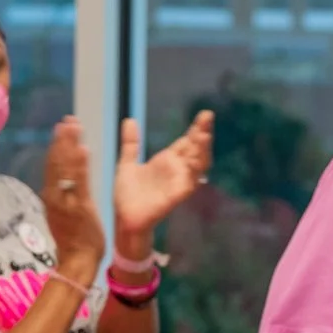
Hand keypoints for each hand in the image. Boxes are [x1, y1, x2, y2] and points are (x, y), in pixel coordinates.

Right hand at [41, 117, 106, 284]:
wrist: (76, 262)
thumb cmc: (73, 241)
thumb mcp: (62, 215)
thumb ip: (61, 197)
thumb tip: (58, 182)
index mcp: (51, 197)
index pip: (52, 166)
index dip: (56, 146)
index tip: (61, 128)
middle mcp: (55, 197)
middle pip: (56, 163)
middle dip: (61, 140)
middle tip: (67, 120)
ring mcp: (66, 202)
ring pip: (65, 169)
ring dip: (69, 146)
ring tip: (73, 127)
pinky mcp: (80, 208)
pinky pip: (79, 183)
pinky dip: (80, 165)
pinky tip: (83, 149)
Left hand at [113, 110, 213, 246]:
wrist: (124, 217)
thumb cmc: (128, 195)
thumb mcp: (127, 164)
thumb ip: (131, 143)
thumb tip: (129, 120)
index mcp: (166, 160)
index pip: (186, 141)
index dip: (196, 129)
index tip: (204, 114)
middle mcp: (176, 169)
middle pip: (196, 149)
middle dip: (202, 133)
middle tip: (207, 116)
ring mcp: (179, 181)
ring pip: (198, 163)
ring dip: (202, 149)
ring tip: (204, 134)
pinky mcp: (177, 194)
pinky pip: (191, 182)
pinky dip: (195, 171)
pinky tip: (196, 159)